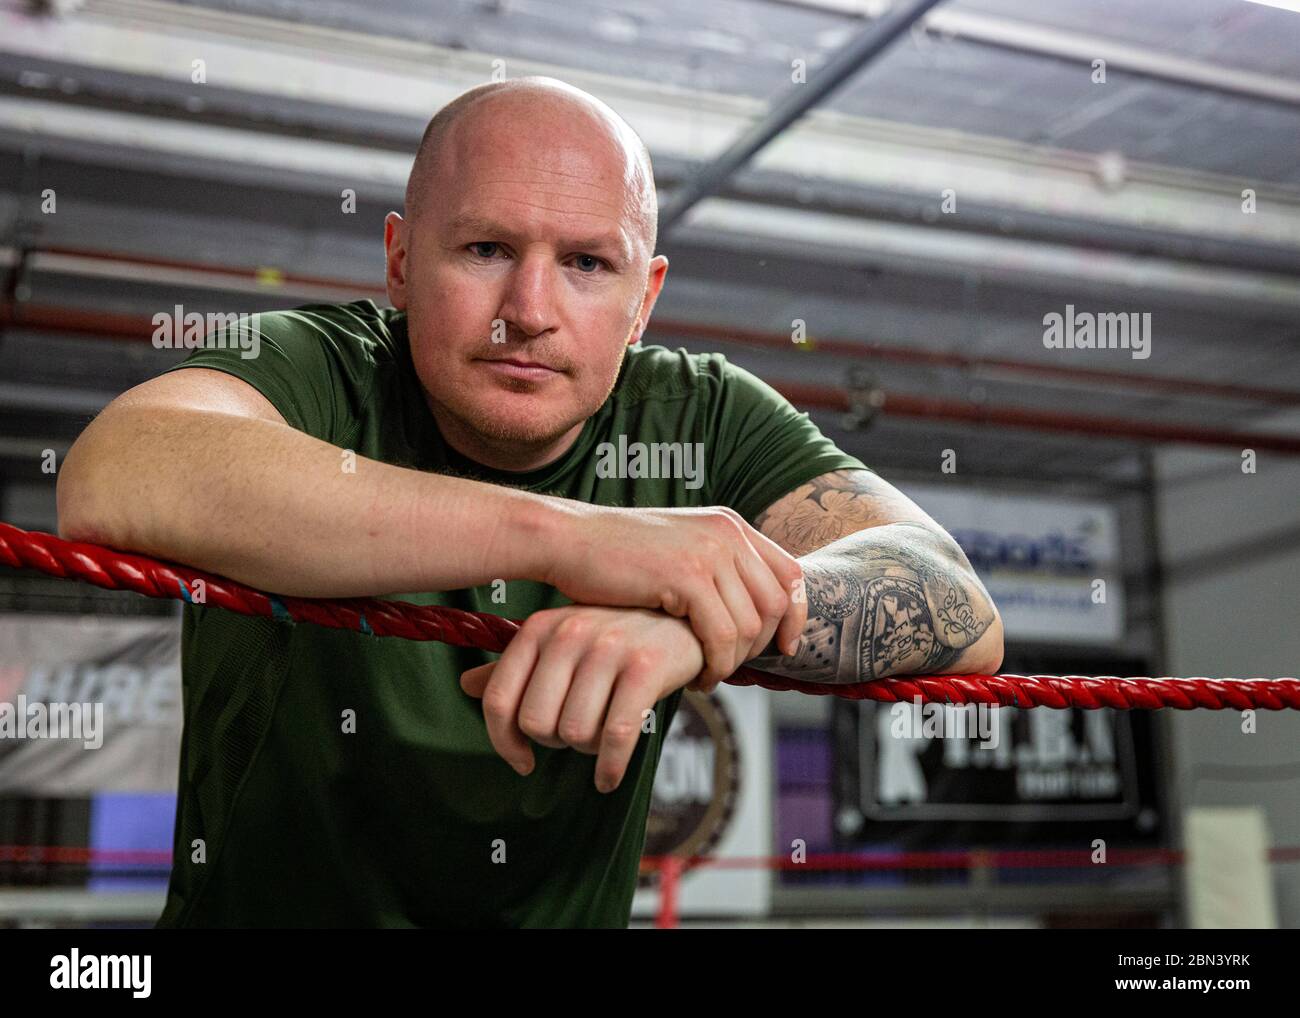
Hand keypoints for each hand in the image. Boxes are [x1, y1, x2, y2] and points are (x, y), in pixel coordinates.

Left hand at [459, 605, 705, 792]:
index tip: (522, 760)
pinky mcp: (644, 668)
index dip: (503, 741)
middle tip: (579, 735)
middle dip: (556, 743)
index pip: (499, 699)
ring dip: (589, 751)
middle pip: (537, 723)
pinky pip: (615, 736)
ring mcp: (608, 648)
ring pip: (575, 732)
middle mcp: (570, 632)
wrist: (687, 619)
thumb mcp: (564, 642)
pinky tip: (609, 778)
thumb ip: (517, 666)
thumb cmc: (618, 636)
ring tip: (605, 737)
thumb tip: (466, 685)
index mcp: (541, 628)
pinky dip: (609, 768)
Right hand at [539, 503, 805, 690]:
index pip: (790, 573)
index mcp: (729, 524)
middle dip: (760, 646)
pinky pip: (722, 636)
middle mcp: (727, 533)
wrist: (567, 540)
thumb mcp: (677, 549)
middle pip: (776, 604)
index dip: (795, 616)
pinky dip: (714, 665)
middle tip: (730, 667)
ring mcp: (709, 553)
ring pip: (750, 626)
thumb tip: (747, 605)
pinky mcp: (686, 578)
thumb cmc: (614, 555)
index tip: (785, 648)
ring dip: (733, 662)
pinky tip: (696, 677)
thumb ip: (714, 567)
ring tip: (708, 675)